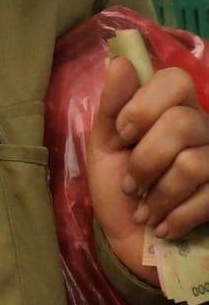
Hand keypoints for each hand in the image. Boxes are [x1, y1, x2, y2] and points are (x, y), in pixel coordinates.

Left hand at [87, 57, 208, 280]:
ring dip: (159, 194)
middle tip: (129, 184)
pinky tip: (162, 227)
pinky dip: (177, 216)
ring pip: (194, 162)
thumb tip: (120, 62)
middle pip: (183, 122)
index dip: (144, 105)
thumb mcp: (104, 147)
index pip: (175, 80)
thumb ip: (112, 108)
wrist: (135, 242)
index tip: (122, 135)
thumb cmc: (119, 189)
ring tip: (144, 211)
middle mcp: (203, 129)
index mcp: (171, 110)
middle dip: (146, 159)